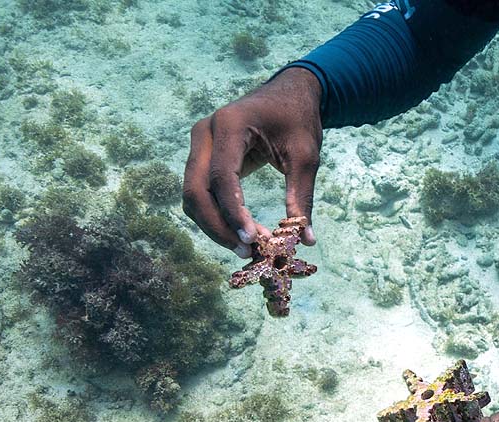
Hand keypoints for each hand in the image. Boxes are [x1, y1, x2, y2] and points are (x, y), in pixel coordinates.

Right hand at [182, 67, 322, 256]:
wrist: (290, 93)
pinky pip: (199, 191)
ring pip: (192, 194)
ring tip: (247, 246)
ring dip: (214, 225)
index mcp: (229, 125)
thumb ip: (302, 196)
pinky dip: (215, 215)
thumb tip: (305, 239)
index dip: (232, 211)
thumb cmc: (298, 120)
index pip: (221, 176)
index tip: (250, 239)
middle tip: (246, 251)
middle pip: (195, 189)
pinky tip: (240, 231)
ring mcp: (199, 143)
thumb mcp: (306, 156)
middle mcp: (205, 132)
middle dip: (217, 225)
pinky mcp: (202, 155)